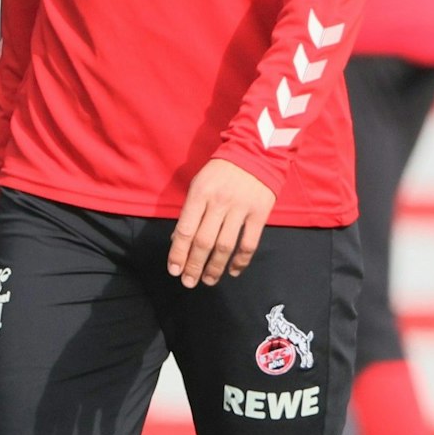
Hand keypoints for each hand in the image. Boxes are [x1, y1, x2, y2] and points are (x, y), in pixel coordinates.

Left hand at [168, 158, 274, 286]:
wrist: (256, 152)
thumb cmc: (221, 171)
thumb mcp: (199, 183)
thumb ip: (190, 211)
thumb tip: (178, 240)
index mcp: (200, 194)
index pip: (185, 230)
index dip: (178, 253)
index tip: (174, 271)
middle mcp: (219, 202)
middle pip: (204, 242)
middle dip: (194, 266)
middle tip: (188, 282)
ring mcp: (241, 209)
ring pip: (225, 246)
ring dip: (215, 268)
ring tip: (208, 280)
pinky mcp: (260, 214)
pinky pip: (249, 243)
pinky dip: (240, 261)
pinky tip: (233, 271)